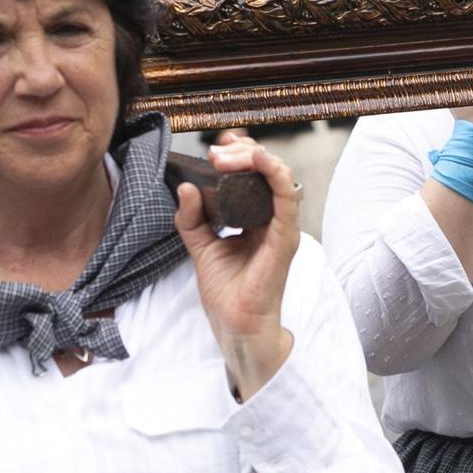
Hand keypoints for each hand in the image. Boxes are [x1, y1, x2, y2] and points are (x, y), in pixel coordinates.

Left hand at [176, 133, 299, 402]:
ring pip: (279, 176)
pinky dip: (276, 174)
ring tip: (227, 155)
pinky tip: (260, 160)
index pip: (254, 175)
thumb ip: (192, 218)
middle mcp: (272, 218)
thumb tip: (184, 187)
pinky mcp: (285, 237)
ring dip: (254, 157)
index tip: (216, 146)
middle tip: (215, 152)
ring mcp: (282, 226)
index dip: (239, 153)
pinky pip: (287, 198)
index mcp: (256, 218)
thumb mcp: (201, 246)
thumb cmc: (226, 291)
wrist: (235, 326)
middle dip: (242, 151)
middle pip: (267, 170)